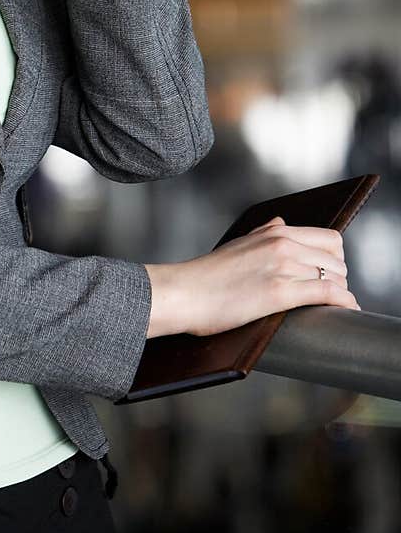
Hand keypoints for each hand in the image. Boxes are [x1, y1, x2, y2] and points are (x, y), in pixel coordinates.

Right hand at [145, 216, 360, 338]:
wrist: (184, 293)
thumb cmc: (207, 275)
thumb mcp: (239, 244)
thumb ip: (263, 232)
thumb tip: (281, 222)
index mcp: (274, 232)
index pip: (330, 238)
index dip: (336, 258)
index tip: (332, 273)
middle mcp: (282, 244)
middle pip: (337, 258)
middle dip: (340, 277)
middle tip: (332, 294)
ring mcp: (282, 266)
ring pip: (335, 275)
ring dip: (342, 291)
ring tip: (338, 306)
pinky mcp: (279, 292)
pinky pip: (328, 292)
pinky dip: (344, 301)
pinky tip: (348, 310)